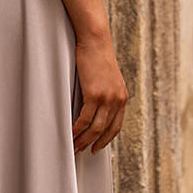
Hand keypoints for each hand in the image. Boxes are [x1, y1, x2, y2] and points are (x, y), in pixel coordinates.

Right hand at [72, 29, 127, 153]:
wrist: (96, 41)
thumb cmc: (97, 56)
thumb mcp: (106, 78)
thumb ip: (104, 93)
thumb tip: (93, 107)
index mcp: (122, 97)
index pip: (116, 126)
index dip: (106, 140)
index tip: (97, 148)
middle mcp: (118, 100)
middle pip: (105, 130)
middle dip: (92, 144)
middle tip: (81, 152)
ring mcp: (107, 98)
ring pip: (95, 128)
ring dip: (83, 140)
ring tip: (74, 147)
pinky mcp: (95, 94)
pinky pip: (85, 119)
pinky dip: (77, 128)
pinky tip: (70, 133)